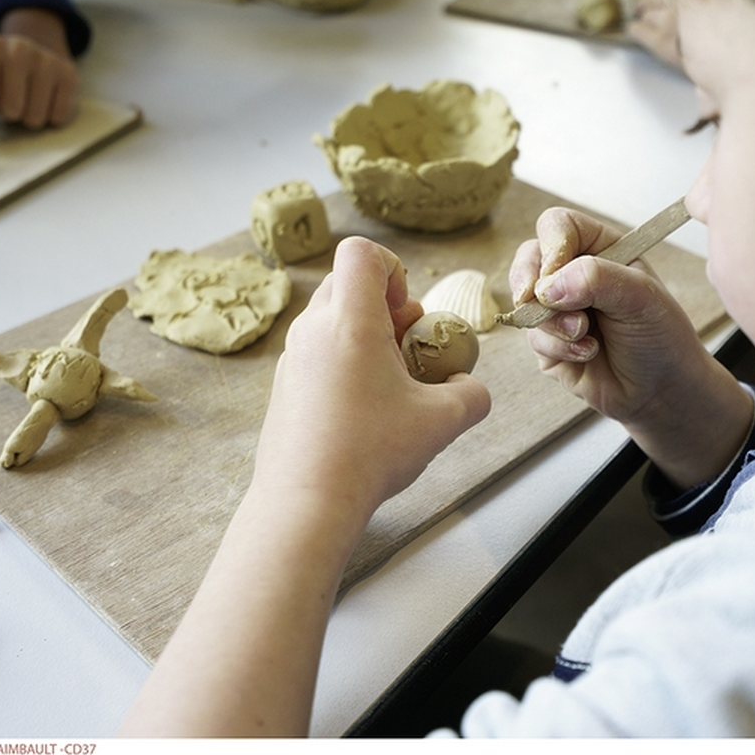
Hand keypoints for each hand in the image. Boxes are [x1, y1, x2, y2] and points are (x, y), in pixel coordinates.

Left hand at [0, 8, 78, 136]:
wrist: (30, 61)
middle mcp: (18, 47)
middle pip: (11, 109)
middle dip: (10, 114)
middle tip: (11, 100)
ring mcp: (47, 59)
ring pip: (36, 116)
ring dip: (30, 118)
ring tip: (28, 102)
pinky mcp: (69, 74)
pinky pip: (59, 115)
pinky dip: (51, 118)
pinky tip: (47, 102)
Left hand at [120, 237, 489, 736]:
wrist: (306, 501)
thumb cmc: (371, 452)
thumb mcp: (442, 421)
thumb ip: (471, 394)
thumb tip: (470, 388)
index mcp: (349, 319)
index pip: (361, 253)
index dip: (392, 267)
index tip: (409, 309)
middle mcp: (313, 329)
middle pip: (344, 284)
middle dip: (383, 304)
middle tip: (408, 342)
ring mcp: (292, 358)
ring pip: (329, 320)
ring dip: (364, 335)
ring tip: (392, 379)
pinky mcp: (283, 387)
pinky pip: (316, 354)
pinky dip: (343, 364)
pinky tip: (363, 409)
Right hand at [508, 206, 751, 486]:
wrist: (661, 390)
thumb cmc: (660, 336)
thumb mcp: (640, 297)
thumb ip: (596, 279)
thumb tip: (547, 286)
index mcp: (598, 248)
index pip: (556, 225)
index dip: (551, 245)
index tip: (558, 272)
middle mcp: (572, 274)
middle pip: (527, 258)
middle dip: (535, 284)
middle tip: (547, 303)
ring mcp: (556, 308)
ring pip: (524, 302)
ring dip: (554, 323)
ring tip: (586, 336)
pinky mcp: (546, 343)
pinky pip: (532, 338)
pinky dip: (559, 348)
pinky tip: (587, 354)